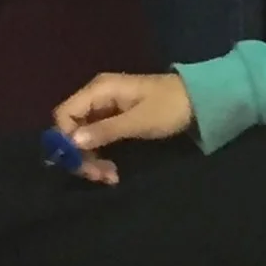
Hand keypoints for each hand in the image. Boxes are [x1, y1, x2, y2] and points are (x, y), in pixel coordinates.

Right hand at [52, 71, 194, 182]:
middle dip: (80, 154)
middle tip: (98, 176)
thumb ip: (105, 130)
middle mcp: (97, 95)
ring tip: (109, 176)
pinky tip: (112, 171)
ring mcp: (106, 107)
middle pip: (72, 127)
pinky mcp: (115, 118)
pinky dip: (101, 154)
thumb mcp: (139, 121)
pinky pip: (97, 137)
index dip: (64, 139)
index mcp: (100, 89)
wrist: (200, 99)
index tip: (79, 162)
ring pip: (83, 136)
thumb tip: (71, 141)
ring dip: (91, 158)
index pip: (64, 114)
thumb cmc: (170, 106)